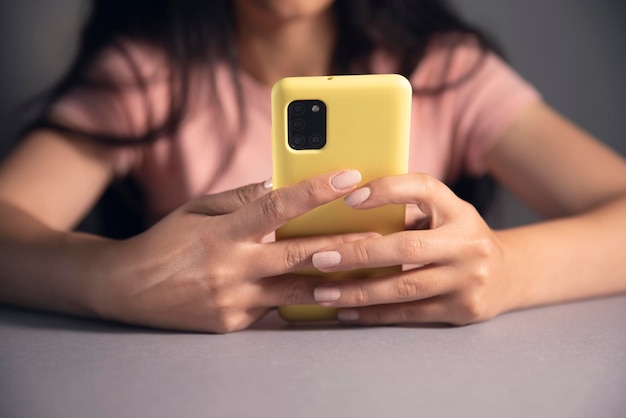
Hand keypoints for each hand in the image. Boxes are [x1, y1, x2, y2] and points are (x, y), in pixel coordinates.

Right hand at [95, 170, 373, 332]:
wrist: (126, 289)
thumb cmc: (166, 241)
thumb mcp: (199, 209)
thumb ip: (242, 199)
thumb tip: (280, 185)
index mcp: (222, 231)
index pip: (276, 206)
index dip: (314, 191)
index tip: (348, 176)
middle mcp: (230, 267)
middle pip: (299, 255)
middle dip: (344, 245)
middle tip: (382, 235)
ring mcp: (232, 300)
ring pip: (296, 289)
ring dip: (334, 280)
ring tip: (368, 270)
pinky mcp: (232, 324)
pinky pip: (274, 308)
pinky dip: (298, 297)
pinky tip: (326, 292)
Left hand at [310, 173, 513, 325]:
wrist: (509, 275)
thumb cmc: (459, 237)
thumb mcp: (445, 214)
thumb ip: (409, 208)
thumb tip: (347, 207)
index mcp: (458, 211)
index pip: (424, 189)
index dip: (387, 191)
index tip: (350, 199)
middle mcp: (468, 244)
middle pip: (407, 248)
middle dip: (358, 254)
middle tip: (320, 258)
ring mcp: (468, 280)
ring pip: (404, 288)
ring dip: (358, 291)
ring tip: (323, 291)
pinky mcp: (462, 309)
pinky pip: (410, 313)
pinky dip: (374, 313)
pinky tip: (346, 310)